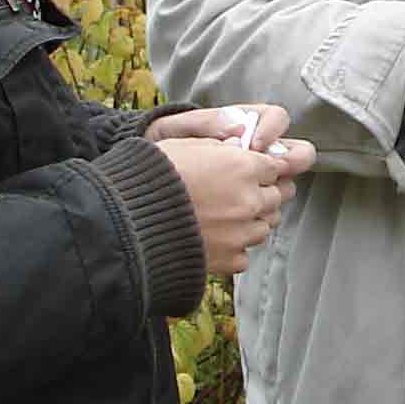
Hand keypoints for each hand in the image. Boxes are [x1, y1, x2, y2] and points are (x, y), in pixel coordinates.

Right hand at [155, 102, 315, 276]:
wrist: (128, 223)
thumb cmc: (151, 178)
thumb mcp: (187, 145)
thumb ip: (221, 146)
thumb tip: (238, 146)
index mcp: (243, 166)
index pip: (276, 166)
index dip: (262, 168)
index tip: (251, 171)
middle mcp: (249, 199)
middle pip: (276, 197)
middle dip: (261, 193)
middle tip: (236, 194)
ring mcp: (242, 232)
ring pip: (265, 225)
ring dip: (251, 221)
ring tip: (223, 218)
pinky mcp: (230, 259)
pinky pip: (245, 253)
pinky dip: (234, 248)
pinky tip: (212, 239)